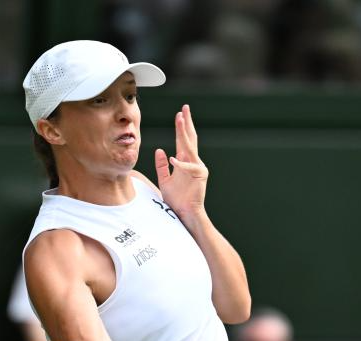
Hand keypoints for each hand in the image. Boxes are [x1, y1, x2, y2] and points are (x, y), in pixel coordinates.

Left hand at [155, 104, 208, 219]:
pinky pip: (189, 166)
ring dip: (184, 133)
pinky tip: (173, 159)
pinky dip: (181, 163)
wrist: (185, 213)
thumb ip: (161, 166)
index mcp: (184, 161)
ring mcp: (198, 167)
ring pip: (189, 147)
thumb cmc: (176, 199)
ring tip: (180, 120)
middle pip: (189, 138)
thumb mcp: (164, 180)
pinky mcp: (200, 175)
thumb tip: (160, 150)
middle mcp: (192, 161)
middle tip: (184, 108)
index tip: (179, 114)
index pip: (182, 141)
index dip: (180, 127)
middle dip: (186, 123)